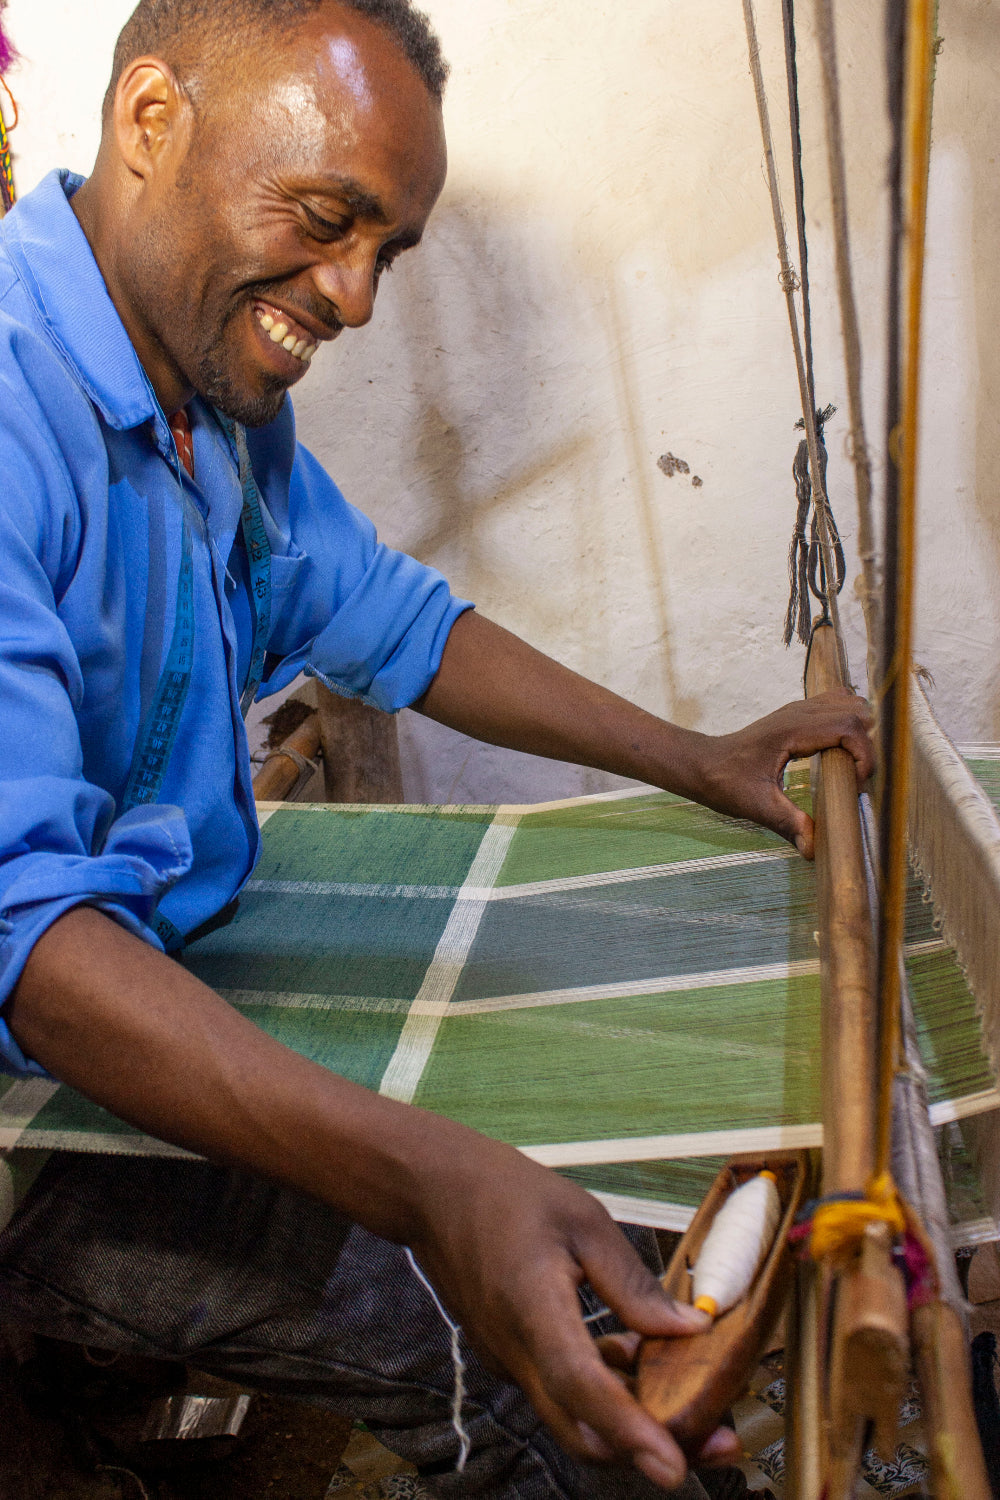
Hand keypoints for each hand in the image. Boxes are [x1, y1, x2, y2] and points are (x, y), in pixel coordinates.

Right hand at [408, 1132, 741, 1487]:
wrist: (431, 1191)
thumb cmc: (502, 1192)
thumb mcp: (582, 1219)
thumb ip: (633, 1283)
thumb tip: (688, 1328)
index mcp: (531, 1308)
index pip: (580, 1386)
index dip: (629, 1430)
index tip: (672, 1466)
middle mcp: (515, 1351)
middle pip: (583, 1431)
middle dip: (651, 1447)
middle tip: (715, 1436)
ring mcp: (508, 1360)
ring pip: (575, 1418)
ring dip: (631, 1419)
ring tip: (687, 1390)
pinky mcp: (509, 1356)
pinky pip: (561, 1392)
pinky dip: (604, 1392)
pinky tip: (634, 1352)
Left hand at [693, 690, 873, 857]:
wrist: (703, 765)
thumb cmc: (725, 782)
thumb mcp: (757, 806)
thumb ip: (788, 823)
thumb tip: (813, 849)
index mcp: (793, 729)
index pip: (850, 725)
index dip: (863, 755)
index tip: (853, 785)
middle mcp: (800, 712)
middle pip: (857, 712)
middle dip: (867, 746)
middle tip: (852, 779)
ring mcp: (799, 709)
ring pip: (850, 705)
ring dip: (860, 733)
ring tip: (847, 767)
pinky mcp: (798, 714)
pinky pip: (836, 707)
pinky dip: (848, 725)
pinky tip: (837, 754)